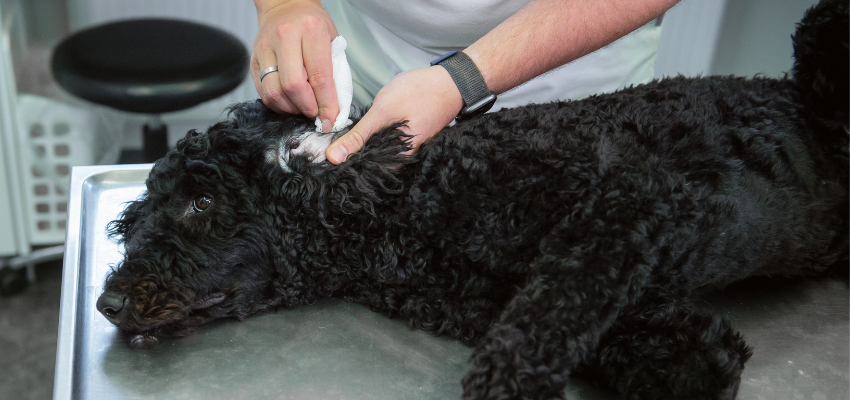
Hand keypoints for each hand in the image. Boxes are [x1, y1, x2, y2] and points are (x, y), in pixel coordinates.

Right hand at [251, 0, 338, 131]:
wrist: (285, 7)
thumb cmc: (312, 25)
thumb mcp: (332, 40)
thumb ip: (335, 71)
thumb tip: (334, 107)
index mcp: (311, 30)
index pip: (319, 76)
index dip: (326, 104)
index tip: (331, 119)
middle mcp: (285, 37)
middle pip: (294, 86)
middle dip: (308, 107)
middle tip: (316, 113)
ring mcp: (265, 49)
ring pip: (275, 92)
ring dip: (291, 108)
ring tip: (303, 107)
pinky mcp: (253, 60)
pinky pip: (263, 92)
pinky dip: (278, 105)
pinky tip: (289, 102)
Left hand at [325, 66, 463, 163]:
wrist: (451, 83)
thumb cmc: (420, 94)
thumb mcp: (383, 113)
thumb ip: (359, 137)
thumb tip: (334, 157)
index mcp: (396, 161)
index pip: (362, 173)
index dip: (341, 167)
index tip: (321, 161)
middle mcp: (401, 160)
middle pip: (367, 165)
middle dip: (347, 158)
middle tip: (324, 150)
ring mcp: (404, 150)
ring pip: (374, 154)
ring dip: (358, 148)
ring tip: (337, 141)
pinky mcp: (404, 139)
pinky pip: (382, 145)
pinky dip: (370, 140)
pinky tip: (360, 133)